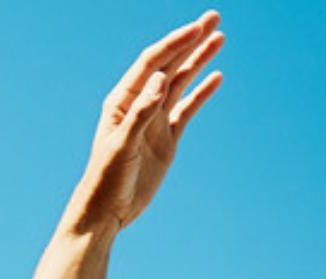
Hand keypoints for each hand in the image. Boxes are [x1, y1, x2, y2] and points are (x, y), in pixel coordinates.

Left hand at [67, 13, 224, 235]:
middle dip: (191, 40)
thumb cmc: (106, 178)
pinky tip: (216, 76)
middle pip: (170, 64)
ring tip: (219, 38)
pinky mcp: (167, 139)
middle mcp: (140, 104)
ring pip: (181, 82)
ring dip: (199, 60)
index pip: (153, 62)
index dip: (175, 43)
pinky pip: (187, 109)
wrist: (108, 211)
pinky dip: (201, 92)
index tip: (197, 28)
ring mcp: (155, 121)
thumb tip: (160, 80)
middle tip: (214, 18)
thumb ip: (141, 113)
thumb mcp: (122, 145)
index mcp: (123, 100)